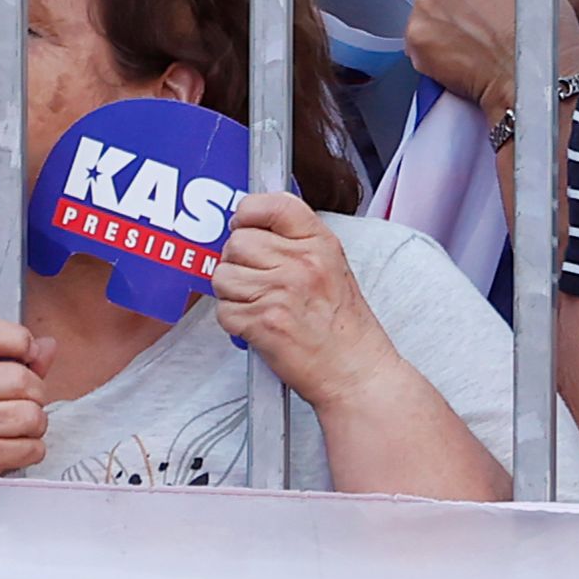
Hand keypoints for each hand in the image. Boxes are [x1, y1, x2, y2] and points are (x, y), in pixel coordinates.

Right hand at [0, 317, 51, 473]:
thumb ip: (12, 357)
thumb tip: (48, 346)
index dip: (18, 338)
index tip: (27, 352)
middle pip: (22, 379)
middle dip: (36, 391)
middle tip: (24, 399)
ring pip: (31, 415)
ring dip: (35, 422)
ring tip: (19, 424)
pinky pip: (30, 448)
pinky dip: (32, 449)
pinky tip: (15, 444)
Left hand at [211, 192, 397, 409]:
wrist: (356, 374)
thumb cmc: (342, 326)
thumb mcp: (332, 266)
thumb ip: (295, 241)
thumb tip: (248, 226)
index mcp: (319, 243)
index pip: (271, 205)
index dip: (248, 213)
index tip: (245, 225)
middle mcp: (300, 263)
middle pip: (237, 241)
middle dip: (237, 261)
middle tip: (254, 279)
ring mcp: (280, 292)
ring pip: (223, 276)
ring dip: (232, 292)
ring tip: (257, 304)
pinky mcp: (263, 323)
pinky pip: (223, 310)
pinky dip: (233, 321)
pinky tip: (256, 325)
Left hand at [405, 0, 578, 120]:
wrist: (537, 77)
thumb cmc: (545, 31)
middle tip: (473, 14)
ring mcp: (424, 0)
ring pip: (423, 5)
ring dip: (440, 18)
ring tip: (472, 38)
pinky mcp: (415, 35)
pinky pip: (418, 37)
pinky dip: (434, 48)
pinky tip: (462, 56)